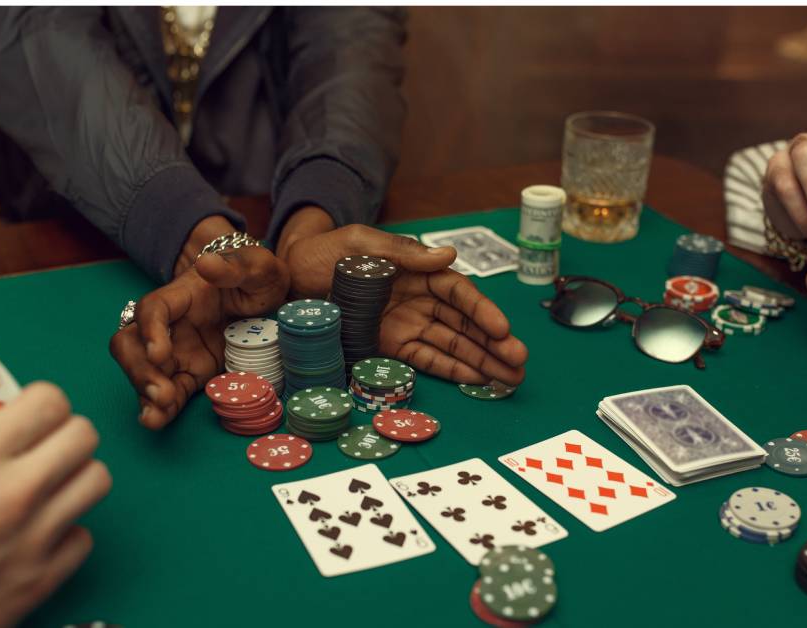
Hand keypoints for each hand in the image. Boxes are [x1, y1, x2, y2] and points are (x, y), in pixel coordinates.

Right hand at [110, 246, 288, 428]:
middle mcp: (170, 324)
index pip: (152, 308)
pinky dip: (161, 408)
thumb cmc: (257, 275)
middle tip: (161, 392)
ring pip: (143, 372)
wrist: (268, 296)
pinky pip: (170, 391)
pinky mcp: (191, 373)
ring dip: (146, 393)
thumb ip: (235, 265)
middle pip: (131, 343)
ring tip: (156, 415)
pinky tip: (157, 421)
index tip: (159, 352)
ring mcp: (177, 351)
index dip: (149, 330)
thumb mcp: (257, 265)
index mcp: (181, 295)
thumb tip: (207, 264)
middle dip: (139, 369)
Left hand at [283, 224, 528, 384]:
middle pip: (464, 323)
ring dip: (483, 362)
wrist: (285, 279)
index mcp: (416, 271)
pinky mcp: (391, 347)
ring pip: (453, 345)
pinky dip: (454, 372)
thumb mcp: (360, 244)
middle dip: (494, 343)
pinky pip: (427, 360)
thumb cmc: (322, 254)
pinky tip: (480, 381)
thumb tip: (448, 255)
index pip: (458, 293)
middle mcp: (418, 300)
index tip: (502, 329)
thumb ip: (402, 252)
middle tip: (521, 362)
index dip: (482, 312)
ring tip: (513, 378)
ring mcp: (406, 325)